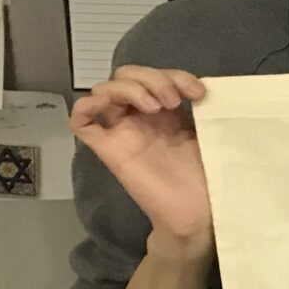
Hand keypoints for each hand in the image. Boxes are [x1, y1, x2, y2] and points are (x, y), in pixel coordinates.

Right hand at [69, 66, 212, 258]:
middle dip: (151, 78)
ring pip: (104, 90)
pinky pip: (81, 120)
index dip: (174, 75)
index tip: (198, 93)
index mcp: (165, 113)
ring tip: (158, 106)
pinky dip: (87, 104)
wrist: (199, 213)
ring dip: (130, 87)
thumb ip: (202, 109)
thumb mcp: (208, 134)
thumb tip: (205, 86)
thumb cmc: (208, 177)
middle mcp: (140, 119)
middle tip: (173, 100)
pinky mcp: (109, 150)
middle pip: (125, 77)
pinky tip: (113, 106)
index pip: (154, 76)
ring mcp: (122, 132)